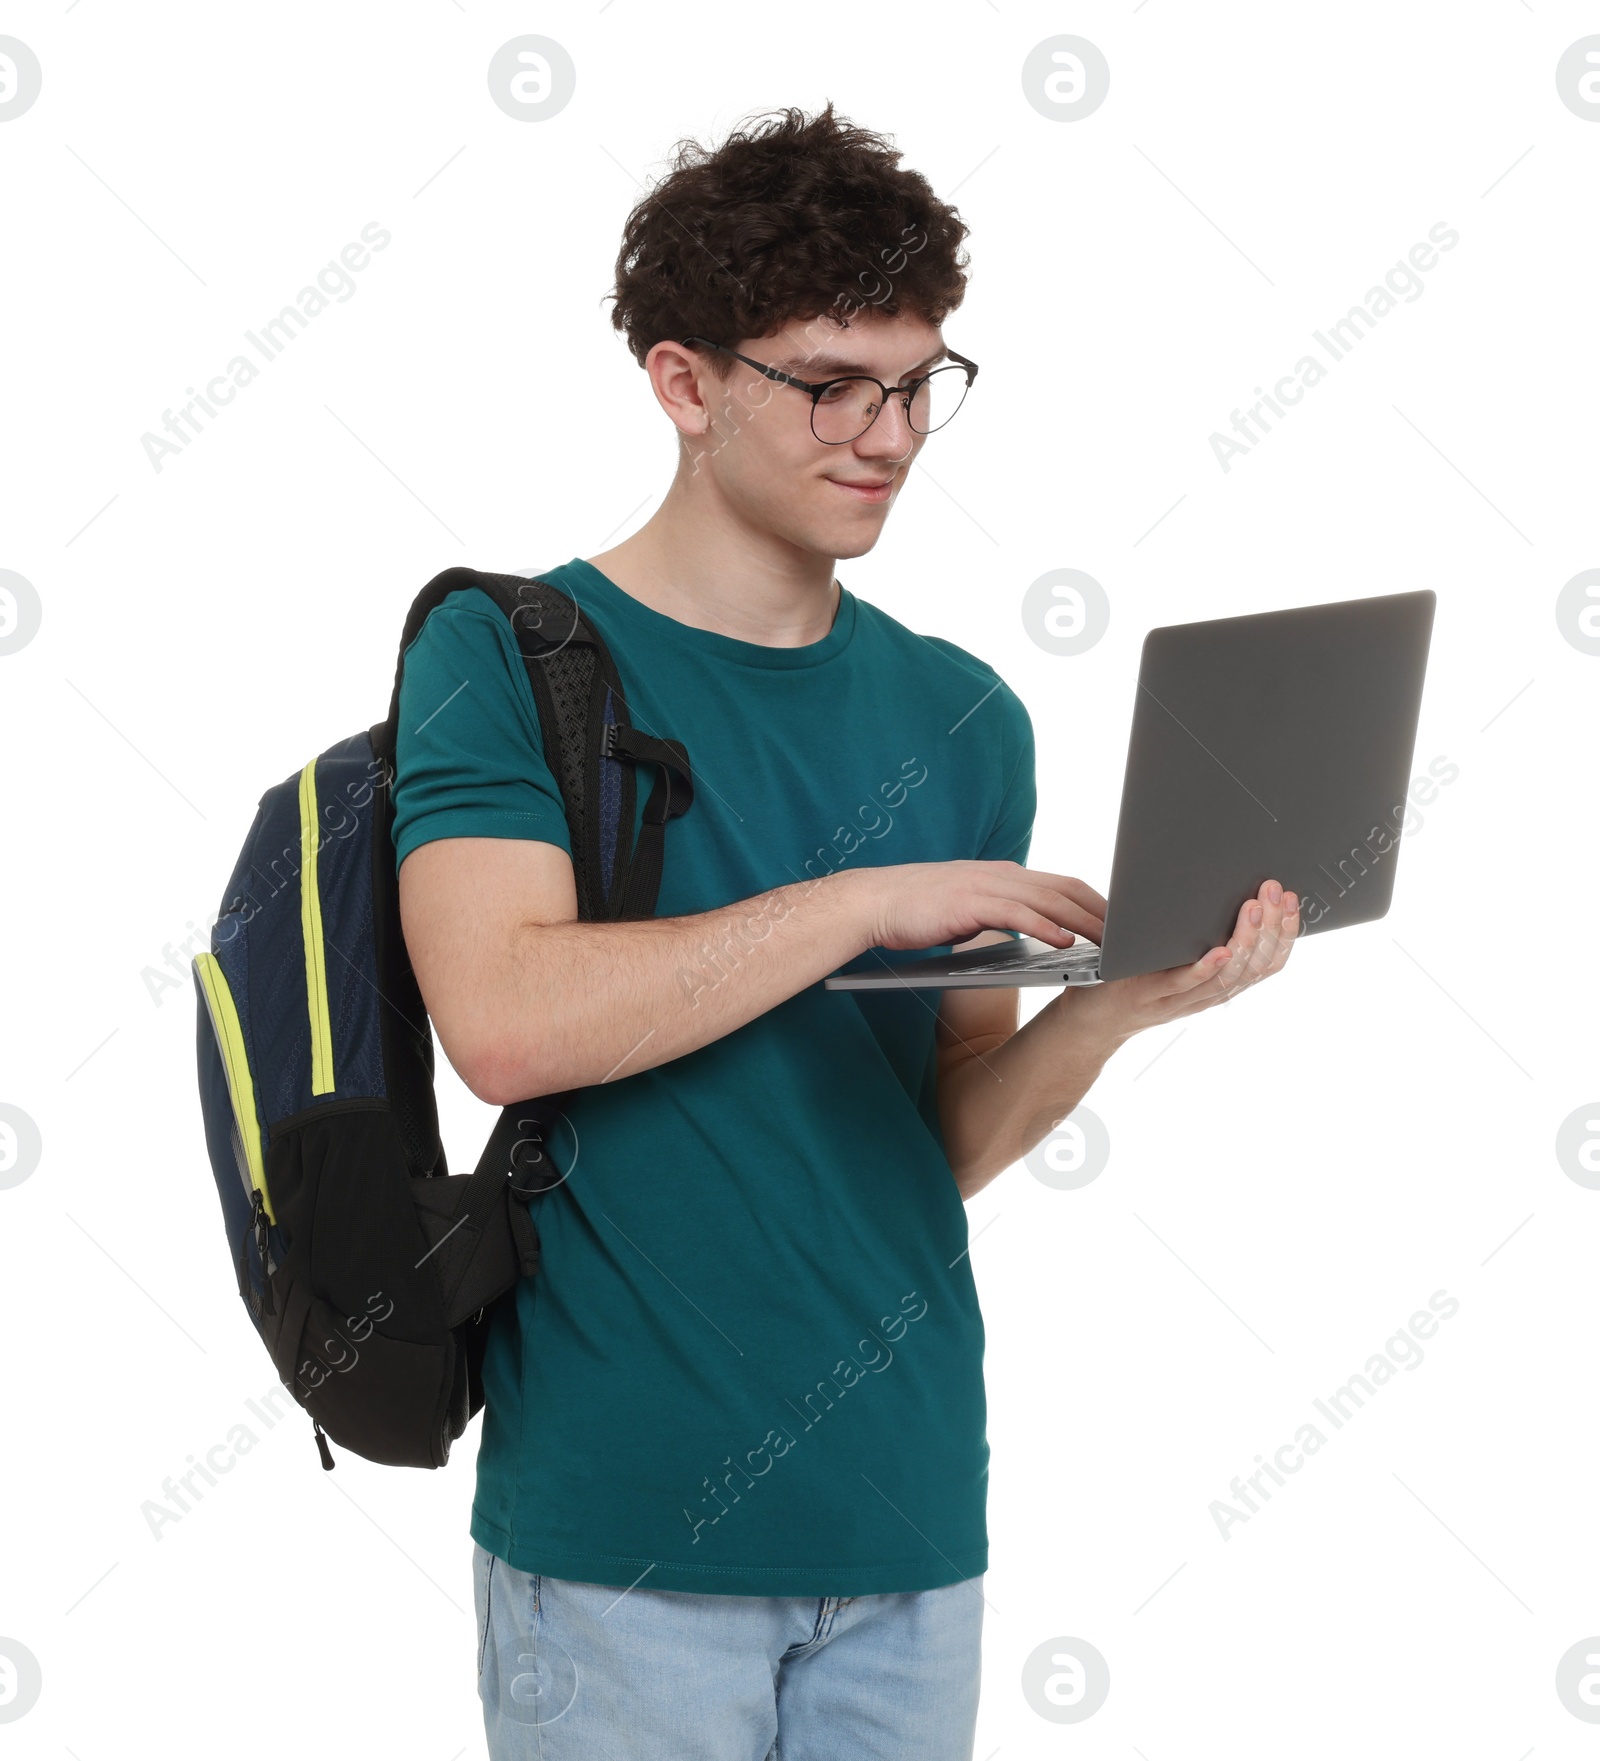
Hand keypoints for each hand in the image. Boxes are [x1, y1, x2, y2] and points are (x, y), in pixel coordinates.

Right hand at [843, 860, 1106, 952]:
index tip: (1122, 922)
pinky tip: (1065, 942)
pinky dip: (1045, 927)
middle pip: (1066, 889)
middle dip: (1103, 911)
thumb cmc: (918, 910)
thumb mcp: (970, 909)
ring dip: (1085, 922)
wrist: (875, 902)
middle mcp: (1002, 874)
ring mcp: (986, 886)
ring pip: (1049, 900)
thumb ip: (1001, 913)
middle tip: (1133, 933)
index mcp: (1004, 875)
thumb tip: (1031, 930)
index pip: (1062, 885)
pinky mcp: (970, 903)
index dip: (1096, 902)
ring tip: (1112, 943)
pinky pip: (1017, 914)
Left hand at [1070, 878, 1299, 1046]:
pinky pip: (1186, 985)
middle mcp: (1207, 995)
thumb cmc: (1134, 978)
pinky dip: (1207, 968)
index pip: (1268, 962)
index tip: (1292, 900)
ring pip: (1229, 976)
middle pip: (1256, 966)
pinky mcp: (1150, 996)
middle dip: (1273, 926)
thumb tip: (1222, 883)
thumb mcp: (1175, 956)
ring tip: (1255, 908)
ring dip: (1246, 939)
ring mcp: (1180, 998)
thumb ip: (1199, 932)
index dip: (1286, 932)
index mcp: (1219, 983)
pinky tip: (1220, 950)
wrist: (1091, 1019)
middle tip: (1276, 892)